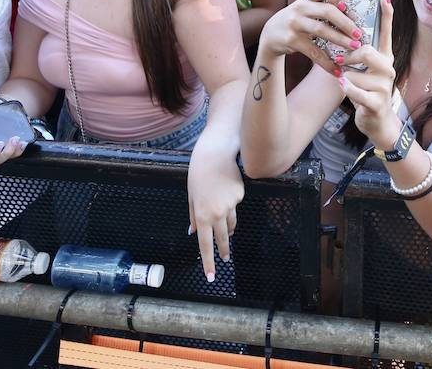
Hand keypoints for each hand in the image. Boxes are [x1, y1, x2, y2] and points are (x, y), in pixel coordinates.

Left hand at [187, 145, 243, 281]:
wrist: (214, 155)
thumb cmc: (198, 175)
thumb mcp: (191, 197)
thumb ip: (192, 217)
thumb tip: (193, 232)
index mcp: (201, 216)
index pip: (205, 244)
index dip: (208, 262)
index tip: (211, 276)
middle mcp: (217, 213)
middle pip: (222, 239)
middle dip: (223, 250)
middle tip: (225, 259)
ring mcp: (230, 205)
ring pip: (231, 223)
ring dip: (228, 228)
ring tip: (226, 227)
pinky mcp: (240, 196)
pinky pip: (236, 206)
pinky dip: (231, 203)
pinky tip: (226, 190)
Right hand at [258, 0, 361, 75]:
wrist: (271, 34)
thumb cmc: (297, 20)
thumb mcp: (305, 7)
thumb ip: (324, 7)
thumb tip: (354, 17)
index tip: (347, 7)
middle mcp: (300, 8)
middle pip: (327, 11)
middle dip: (346, 23)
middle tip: (359, 34)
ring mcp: (295, 23)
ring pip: (322, 30)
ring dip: (341, 40)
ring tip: (354, 47)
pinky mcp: (292, 40)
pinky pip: (313, 52)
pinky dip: (327, 63)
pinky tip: (337, 70)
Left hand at [338, 0, 400, 146]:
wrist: (378, 122)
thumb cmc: (367, 91)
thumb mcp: (365, 70)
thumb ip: (358, 52)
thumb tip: (345, 30)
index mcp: (385, 57)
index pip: (387, 32)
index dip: (386, 14)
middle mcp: (388, 68)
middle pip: (366, 51)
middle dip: (348, 55)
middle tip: (340, 60)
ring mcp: (385, 87)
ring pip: (355, 73)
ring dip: (345, 77)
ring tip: (346, 82)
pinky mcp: (377, 103)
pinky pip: (356, 91)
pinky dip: (347, 88)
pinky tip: (343, 85)